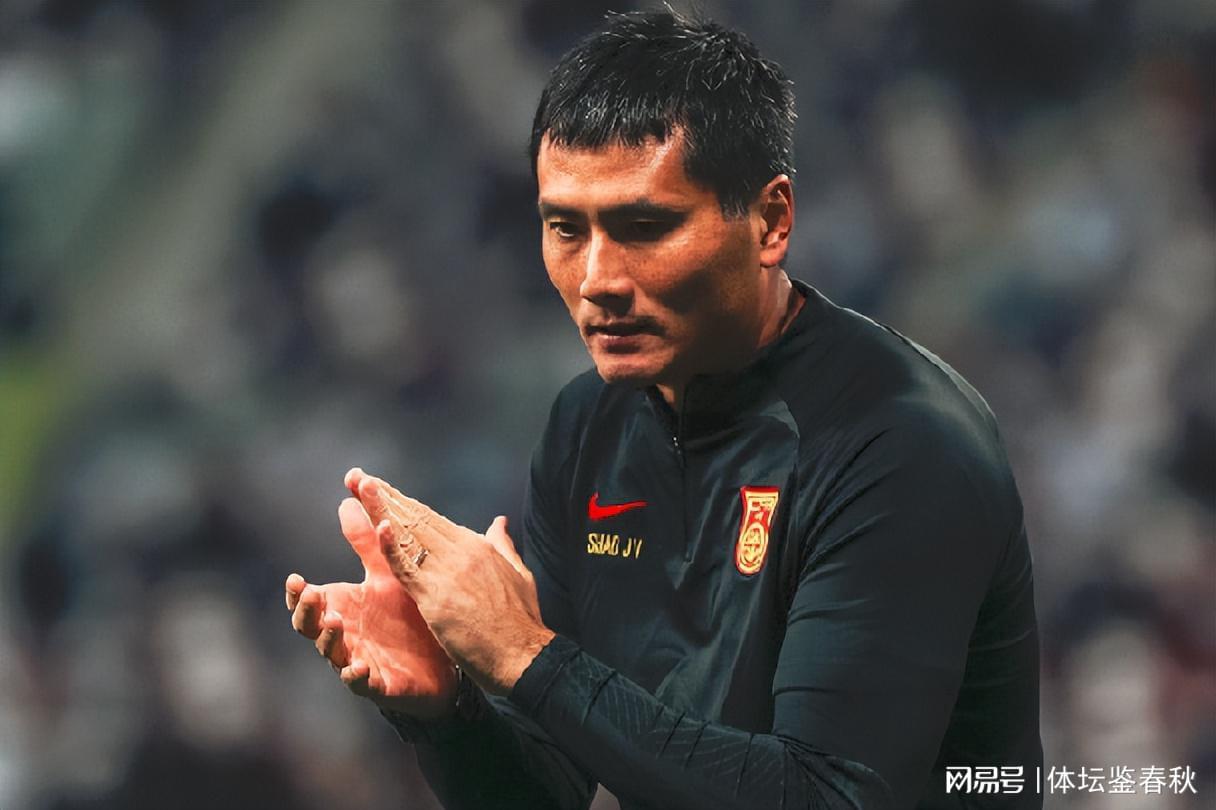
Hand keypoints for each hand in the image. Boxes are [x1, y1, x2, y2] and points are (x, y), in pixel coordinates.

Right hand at [286, 496, 456, 719]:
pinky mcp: (379, 685)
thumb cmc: (406, 614)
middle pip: (310, 627)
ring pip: (332, 654)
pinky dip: (357, 677)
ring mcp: (357, 660)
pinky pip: (361, 684)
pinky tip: (359, 668)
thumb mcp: (388, 574)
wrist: (440, 661)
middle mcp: (343, 635)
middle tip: (312, 595)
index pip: (308, 601)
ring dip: (330, 639)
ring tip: (335, 621)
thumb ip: (368, 542)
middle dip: (307, 612)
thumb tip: (347, 500)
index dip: (296, 593)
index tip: (294, 579)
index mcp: (343, 606)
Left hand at [347, 468, 554, 695]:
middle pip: (416, 518)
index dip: (404, 501)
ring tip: (360, 486)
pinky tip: (377, 526)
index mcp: (478, 546)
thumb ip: (503, 546)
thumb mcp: (518, 574)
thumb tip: (499, 523)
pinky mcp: (436, 598)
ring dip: (380, 509)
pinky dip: (390, 546)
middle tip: (358, 478)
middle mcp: (462, 552)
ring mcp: (448, 573)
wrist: (523, 656)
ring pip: (408, 535)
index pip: (432, 518)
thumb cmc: (522, 621)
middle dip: (385, 496)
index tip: (382, 486)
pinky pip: (407, 567)